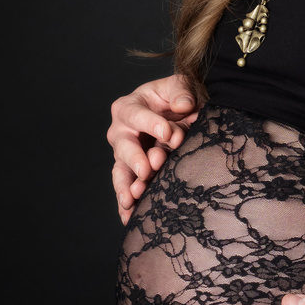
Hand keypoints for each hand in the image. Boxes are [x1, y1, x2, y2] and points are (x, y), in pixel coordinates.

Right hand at [109, 74, 197, 222]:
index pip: (137, 115)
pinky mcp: (132, 173)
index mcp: (129, 107)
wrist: (176, 113)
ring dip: (127, 186)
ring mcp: (124, 155)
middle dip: (136, 159)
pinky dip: (128, 204)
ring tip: (132, 199)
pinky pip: (126, 189)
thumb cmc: (175, 96)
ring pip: (121, 171)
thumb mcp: (179, 86)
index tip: (169, 134)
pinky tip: (129, 218)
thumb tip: (184, 105)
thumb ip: (181, 91)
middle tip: (147, 169)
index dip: (152, 124)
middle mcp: (121, 132)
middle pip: (124, 146)